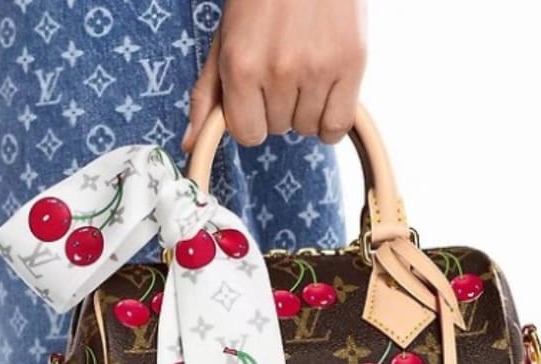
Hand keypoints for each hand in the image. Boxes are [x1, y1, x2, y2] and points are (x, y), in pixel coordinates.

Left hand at [181, 0, 367, 151]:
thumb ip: (206, 95)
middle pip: (278, 129)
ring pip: (308, 129)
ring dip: (306, 110)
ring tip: (306, 72)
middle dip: (278, 107)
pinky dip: (332, 121)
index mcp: (242, 67)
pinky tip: (327, 96)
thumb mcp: (224, 42)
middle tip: (284, 69)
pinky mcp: (351, 65)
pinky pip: (337, 127)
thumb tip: (189, 144)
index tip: (257, 98)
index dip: (252, 119)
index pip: (248, 134)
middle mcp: (279, 72)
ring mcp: (317, 70)